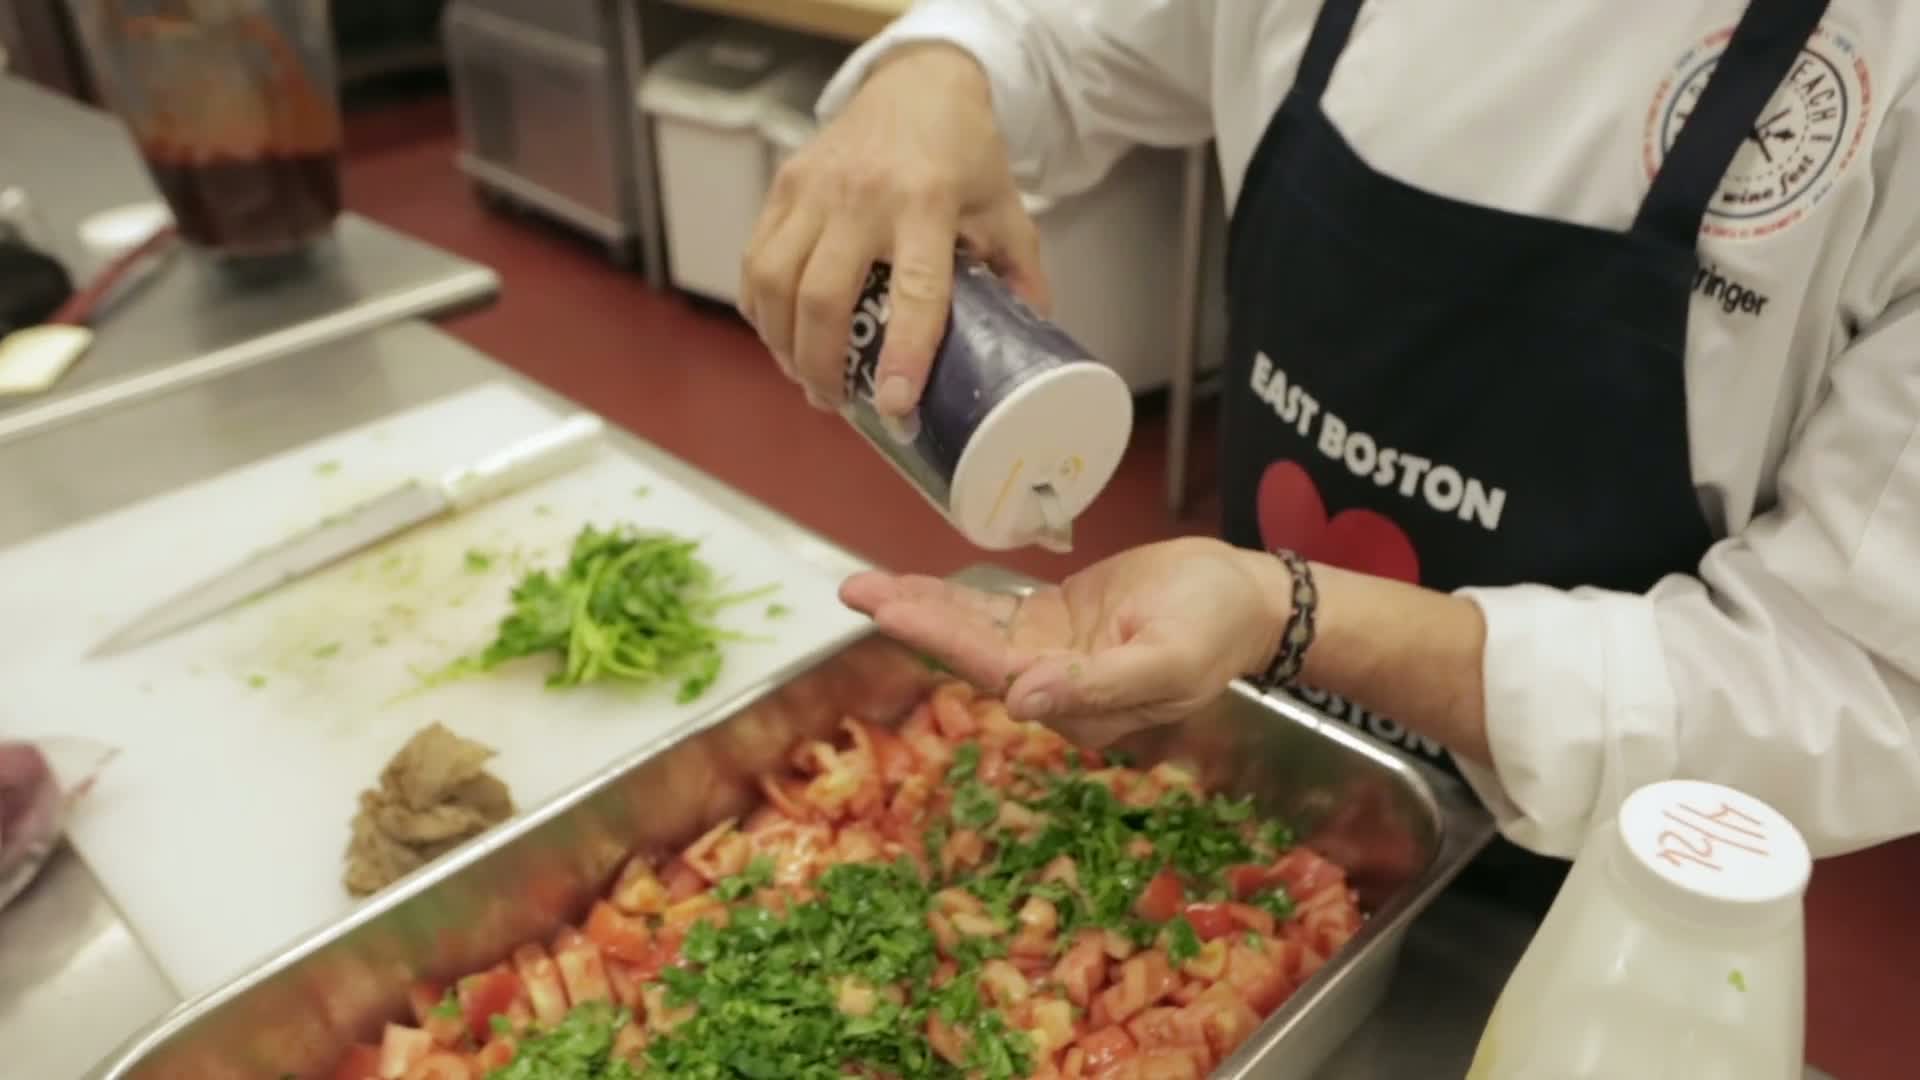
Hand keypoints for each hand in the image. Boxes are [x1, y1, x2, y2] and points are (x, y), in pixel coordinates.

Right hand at [739, 44, 1047, 414]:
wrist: (917, 82)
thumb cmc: (964, 153)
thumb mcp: (1005, 208)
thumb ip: (1019, 271)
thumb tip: (1031, 337)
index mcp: (928, 202)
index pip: (916, 292)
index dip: (904, 355)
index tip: (896, 406)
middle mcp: (863, 194)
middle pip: (822, 298)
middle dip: (821, 367)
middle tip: (836, 404)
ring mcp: (815, 187)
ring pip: (774, 284)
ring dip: (784, 345)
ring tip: (805, 377)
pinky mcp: (784, 184)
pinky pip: (754, 260)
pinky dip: (760, 309)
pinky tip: (780, 335)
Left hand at [840, 539, 1291, 746]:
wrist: (1248, 598)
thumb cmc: (1217, 626)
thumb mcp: (1169, 658)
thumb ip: (1099, 686)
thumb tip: (1023, 701)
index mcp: (1081, 706)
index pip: (998, 672)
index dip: (942, 640)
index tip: (893, 614)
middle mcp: (1056, 688)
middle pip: (972, 653)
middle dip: (915, 622)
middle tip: (858, 592)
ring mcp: (1052, 654)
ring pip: (975, 631)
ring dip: (922, 608)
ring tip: (863, 585)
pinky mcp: (1054, 623)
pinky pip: (994, 610)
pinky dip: (952, 596)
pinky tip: (909, 585)